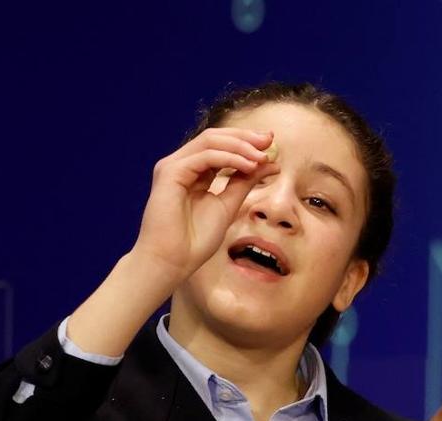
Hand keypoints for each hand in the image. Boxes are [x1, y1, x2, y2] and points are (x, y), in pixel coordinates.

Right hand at [66, 128, 277, 357]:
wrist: (172, 261)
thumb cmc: (195, 240)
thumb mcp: (229, 205)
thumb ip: (245, 182)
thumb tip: (270, 163)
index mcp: (193, 172)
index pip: (220, 146)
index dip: (245, 141)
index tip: (271, 145)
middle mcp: (181, 164)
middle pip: (214, 138)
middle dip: (245, 137)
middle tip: (269, 141)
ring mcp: (173, 167)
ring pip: (210, 142)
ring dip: (240, 146)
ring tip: (262, 157)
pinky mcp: (170, 173)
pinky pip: (204, 157)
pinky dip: (229, 158)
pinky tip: (248, 166)